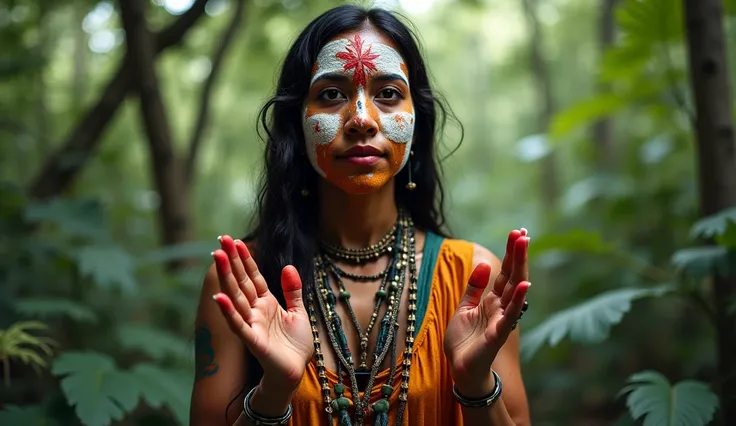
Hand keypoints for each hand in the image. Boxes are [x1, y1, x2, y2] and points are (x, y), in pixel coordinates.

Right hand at [211, 235, 313, 388]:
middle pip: (241, 281)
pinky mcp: (253, 340)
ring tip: (218, 257)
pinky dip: (229, 311)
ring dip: (227, 277)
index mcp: (266, 302)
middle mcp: (255, 310)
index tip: (236, 240)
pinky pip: (238, 323)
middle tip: (221, 240)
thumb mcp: (298, 312)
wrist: (295, 371)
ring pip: (236, 297)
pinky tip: (219, 297)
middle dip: (232, 261)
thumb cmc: (295, 345)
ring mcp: (252, 324)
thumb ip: (292, 290)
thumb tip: (287, 266)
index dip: (245, 258)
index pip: (253, 276)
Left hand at [443, 229, 529, 395]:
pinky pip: (509, 314)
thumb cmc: (464, 341)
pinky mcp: (497, 333)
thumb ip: (474, 288)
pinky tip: (524, 284)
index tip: (518, 232)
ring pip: (514, 289)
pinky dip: (517, 299)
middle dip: (517, 254)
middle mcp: (500, 307)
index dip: (511, 253)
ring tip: (523, 245)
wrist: (460, 369)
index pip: (505, 272)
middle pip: (512, 275)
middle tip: (522, 232)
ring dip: (520, 267)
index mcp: (492, 300)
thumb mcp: (464, 308)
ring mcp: (501, 319)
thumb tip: (486, 264)